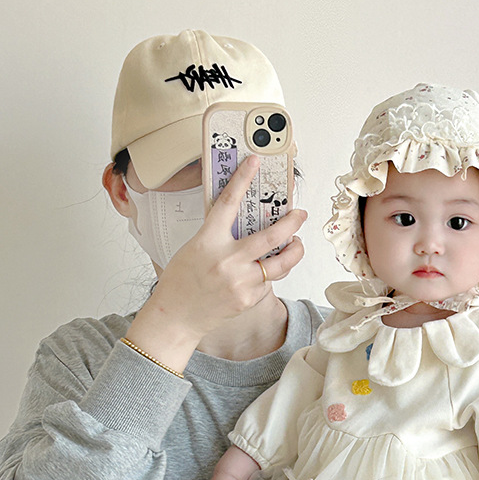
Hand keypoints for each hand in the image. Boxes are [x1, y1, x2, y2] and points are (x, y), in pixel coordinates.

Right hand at [125, 156, 306, 369]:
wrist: (176, 317)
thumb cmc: (182, 280)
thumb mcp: (195, 248)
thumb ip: (220, 236)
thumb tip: (248, 223)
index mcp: (208, 240)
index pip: (228, 203)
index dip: (242, 179)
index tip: (255, 162)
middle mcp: (227, 259)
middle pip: (272, 235)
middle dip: (293, 222)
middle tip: (300, 214)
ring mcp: (241, 281)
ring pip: (282, 262)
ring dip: (295, 250)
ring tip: (297, 243)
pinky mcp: (249, 298)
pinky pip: (270, 281)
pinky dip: (270, 274)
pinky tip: (263, 273)